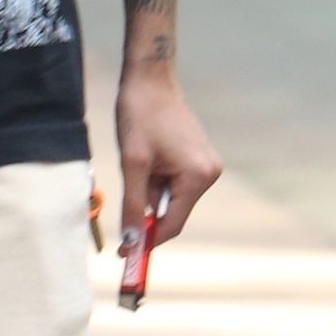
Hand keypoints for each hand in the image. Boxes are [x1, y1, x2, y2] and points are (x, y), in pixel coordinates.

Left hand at [115, 69, 221, 249]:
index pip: (173, 223)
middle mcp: (209, 173)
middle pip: (172, 211)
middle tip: (127, 201)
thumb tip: (131, 242)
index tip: (126, 255)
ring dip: (148, 190)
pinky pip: (172, 183)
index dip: (148, 241)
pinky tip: (145, 155)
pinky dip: (154, 180)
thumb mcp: (132, 163)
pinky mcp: (197, 158)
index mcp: (199, 176)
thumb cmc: (140, 116)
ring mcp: (205, 165)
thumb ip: (134, 204)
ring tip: (137, 157)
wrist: (148, 80)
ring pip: (170, 197)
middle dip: (146, 210)